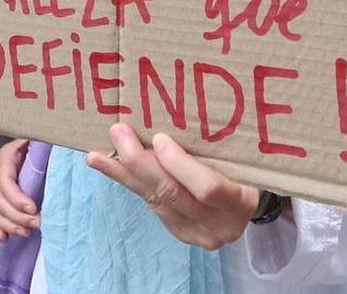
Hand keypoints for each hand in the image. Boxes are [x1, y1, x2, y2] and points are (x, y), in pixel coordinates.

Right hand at [0, 138, 36, 239]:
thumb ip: (43, 145)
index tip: (33, 208)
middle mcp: (1, 171)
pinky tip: (3, 238)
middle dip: (17, 216)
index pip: (5, 181)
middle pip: (0, 199)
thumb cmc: (45, 142)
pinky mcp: (2, 198)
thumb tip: (55, 149)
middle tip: (37, 223)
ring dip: (10, 224)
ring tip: (27, 232)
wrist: (43, 146)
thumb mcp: (43, 139)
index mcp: (8, 156)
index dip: (17, 197)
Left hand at [85, 123, 258, 250]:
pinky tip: (108, 167)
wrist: (250, 200)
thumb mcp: (240, 155)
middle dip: (141, 163)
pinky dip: (129, 182)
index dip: (180, 164)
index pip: (208, 187)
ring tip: (96, 156)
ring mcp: (199, 234)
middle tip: (119, 133)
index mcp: (242, 201)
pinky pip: (151, 205)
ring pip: (156, 201)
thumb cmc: (246, 166)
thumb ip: (214, 145)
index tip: (159, 138)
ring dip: (124, 174)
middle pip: (173, 194)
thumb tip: (171, 112)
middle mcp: (221, 225)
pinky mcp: (180, 232)